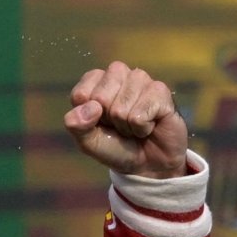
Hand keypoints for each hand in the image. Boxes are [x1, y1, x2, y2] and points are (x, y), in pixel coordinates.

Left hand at [63, 61, 188, 178]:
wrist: (148, 163)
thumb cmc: (116, 147)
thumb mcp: (88, 141)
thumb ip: (76, 125)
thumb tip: (91, 107)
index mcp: (96, 81)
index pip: (81, 94)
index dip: (88, 118)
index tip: (101, 123)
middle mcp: (118, 73)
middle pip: (100, 98)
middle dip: (109, 121)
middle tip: (120, 126)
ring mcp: (140, 79)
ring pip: (121, 107)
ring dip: (126, 126)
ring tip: (135, 125)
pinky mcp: (160, 90)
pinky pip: (140, 115)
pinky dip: (142, 128)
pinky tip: (149, 125)